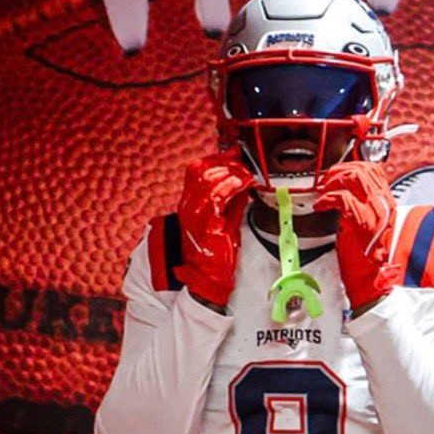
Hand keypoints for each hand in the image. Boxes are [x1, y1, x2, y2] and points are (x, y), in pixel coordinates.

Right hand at [174, 151, 254, 309]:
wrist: (208, 279)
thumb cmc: (215, 253)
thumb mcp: (223, 221)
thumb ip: (231, 202)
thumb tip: (243, 184)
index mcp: (189, 204)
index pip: (196, 170)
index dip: (215, 159)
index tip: (234, 155)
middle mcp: (188, 207)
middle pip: (201, 170)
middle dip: (224, 162)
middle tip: (241, 162)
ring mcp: (196, 215)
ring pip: (209, 179)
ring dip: (230, 172)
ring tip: (244, 173)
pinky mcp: (208, 224)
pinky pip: (219, 196)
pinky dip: (232, 186)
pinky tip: (243, 183)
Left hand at [313, 161, 398, 310]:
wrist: (371, 279)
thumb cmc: (366, 257)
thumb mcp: (370, 226)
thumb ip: (364, 207)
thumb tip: (348, 193)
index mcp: (386, 203)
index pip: (374, 170)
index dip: (353, 166)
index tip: (339, 173)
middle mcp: (383, 203)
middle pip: (362, 169)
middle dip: (339, 170)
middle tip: (326, 180)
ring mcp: (373, 211)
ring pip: (353, 177)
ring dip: (333, 181)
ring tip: (323, 191)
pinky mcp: (360, 220)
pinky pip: (341, 197)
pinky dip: (326, 198)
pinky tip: (320, 206)